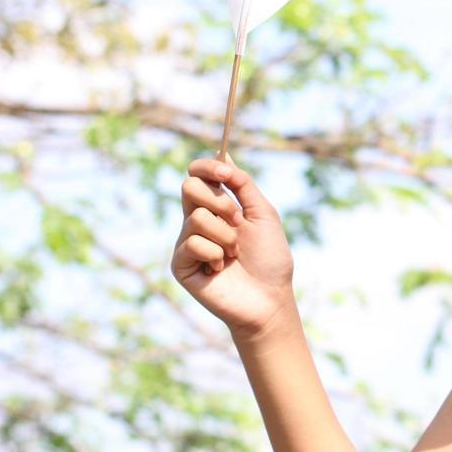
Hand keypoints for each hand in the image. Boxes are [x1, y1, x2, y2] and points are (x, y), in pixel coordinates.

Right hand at [171, 152, 296, 340]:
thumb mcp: (263, 214)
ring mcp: (187, 242)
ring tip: (235, 254)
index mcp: (216, 207)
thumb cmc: (270, 258)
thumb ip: (243, 185)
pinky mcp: (181, 264)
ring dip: (226, 235)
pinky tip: (221, 269)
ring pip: (197, 217)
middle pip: (189, 187)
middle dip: (220, 202)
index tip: (224, 171)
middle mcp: (197, 221)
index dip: (206, 167)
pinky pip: (193, 242)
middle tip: (238, 222)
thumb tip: (224, 153)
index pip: (198, 175)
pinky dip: (215, 253)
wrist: (269, 298)